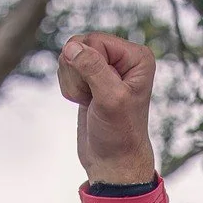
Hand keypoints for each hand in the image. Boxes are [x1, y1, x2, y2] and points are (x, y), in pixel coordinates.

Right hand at [59, 33, 157, 186]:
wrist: (112, 161)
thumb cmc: (119, 134)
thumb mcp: (110, 99)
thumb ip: (92, 68)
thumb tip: (71, 46)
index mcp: (136, 57)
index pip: (95, 40)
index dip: (87, 65)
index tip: (98, 92)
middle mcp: (123, 58)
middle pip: (80, 45)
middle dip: (77, 73)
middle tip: (92, 98)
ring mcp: (105, 67)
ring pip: (70, 56)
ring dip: (72, 83)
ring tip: (89, 102)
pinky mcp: (90, 78)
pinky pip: (67, 69)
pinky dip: (70, 88)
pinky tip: (84, 103)